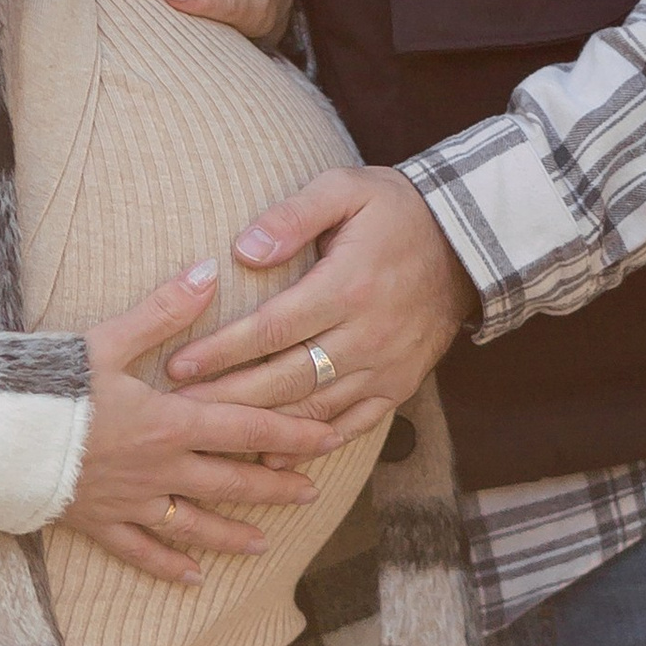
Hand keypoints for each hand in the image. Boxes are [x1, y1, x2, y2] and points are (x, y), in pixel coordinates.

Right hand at [65, 261, 348, 584]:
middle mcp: (160, 468)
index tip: (330, 436)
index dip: (292, 432)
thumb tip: (209, 269)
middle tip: (313, 493)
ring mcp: (132, 501)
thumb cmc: (50, 384)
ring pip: (196, 524)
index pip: (246, 427)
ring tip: (264, 543)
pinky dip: (169, 566)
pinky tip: (194, 579)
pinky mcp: (99, 522)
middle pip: (231, 480)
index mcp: (169, 422)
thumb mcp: (109, 339)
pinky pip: (141, 551)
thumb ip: (164, 308)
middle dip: (275, 486)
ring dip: (233, 533)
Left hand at [165, 169, 478, 430]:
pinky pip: (352, 424)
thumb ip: (293, 216)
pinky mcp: (399, 385)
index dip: (221, 351)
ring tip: (211, 438)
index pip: (270, 330)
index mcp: (346, 287)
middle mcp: (365, 335)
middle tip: (176, 413)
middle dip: (226, 398)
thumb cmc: (395, 209)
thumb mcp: (345, 189)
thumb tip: (243, 250)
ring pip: (313, 410)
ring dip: (261, 429)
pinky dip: (312, 443)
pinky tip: (274, 457)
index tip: (177, 367)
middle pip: (284, 380)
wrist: (468, 243)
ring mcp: (385, 366)